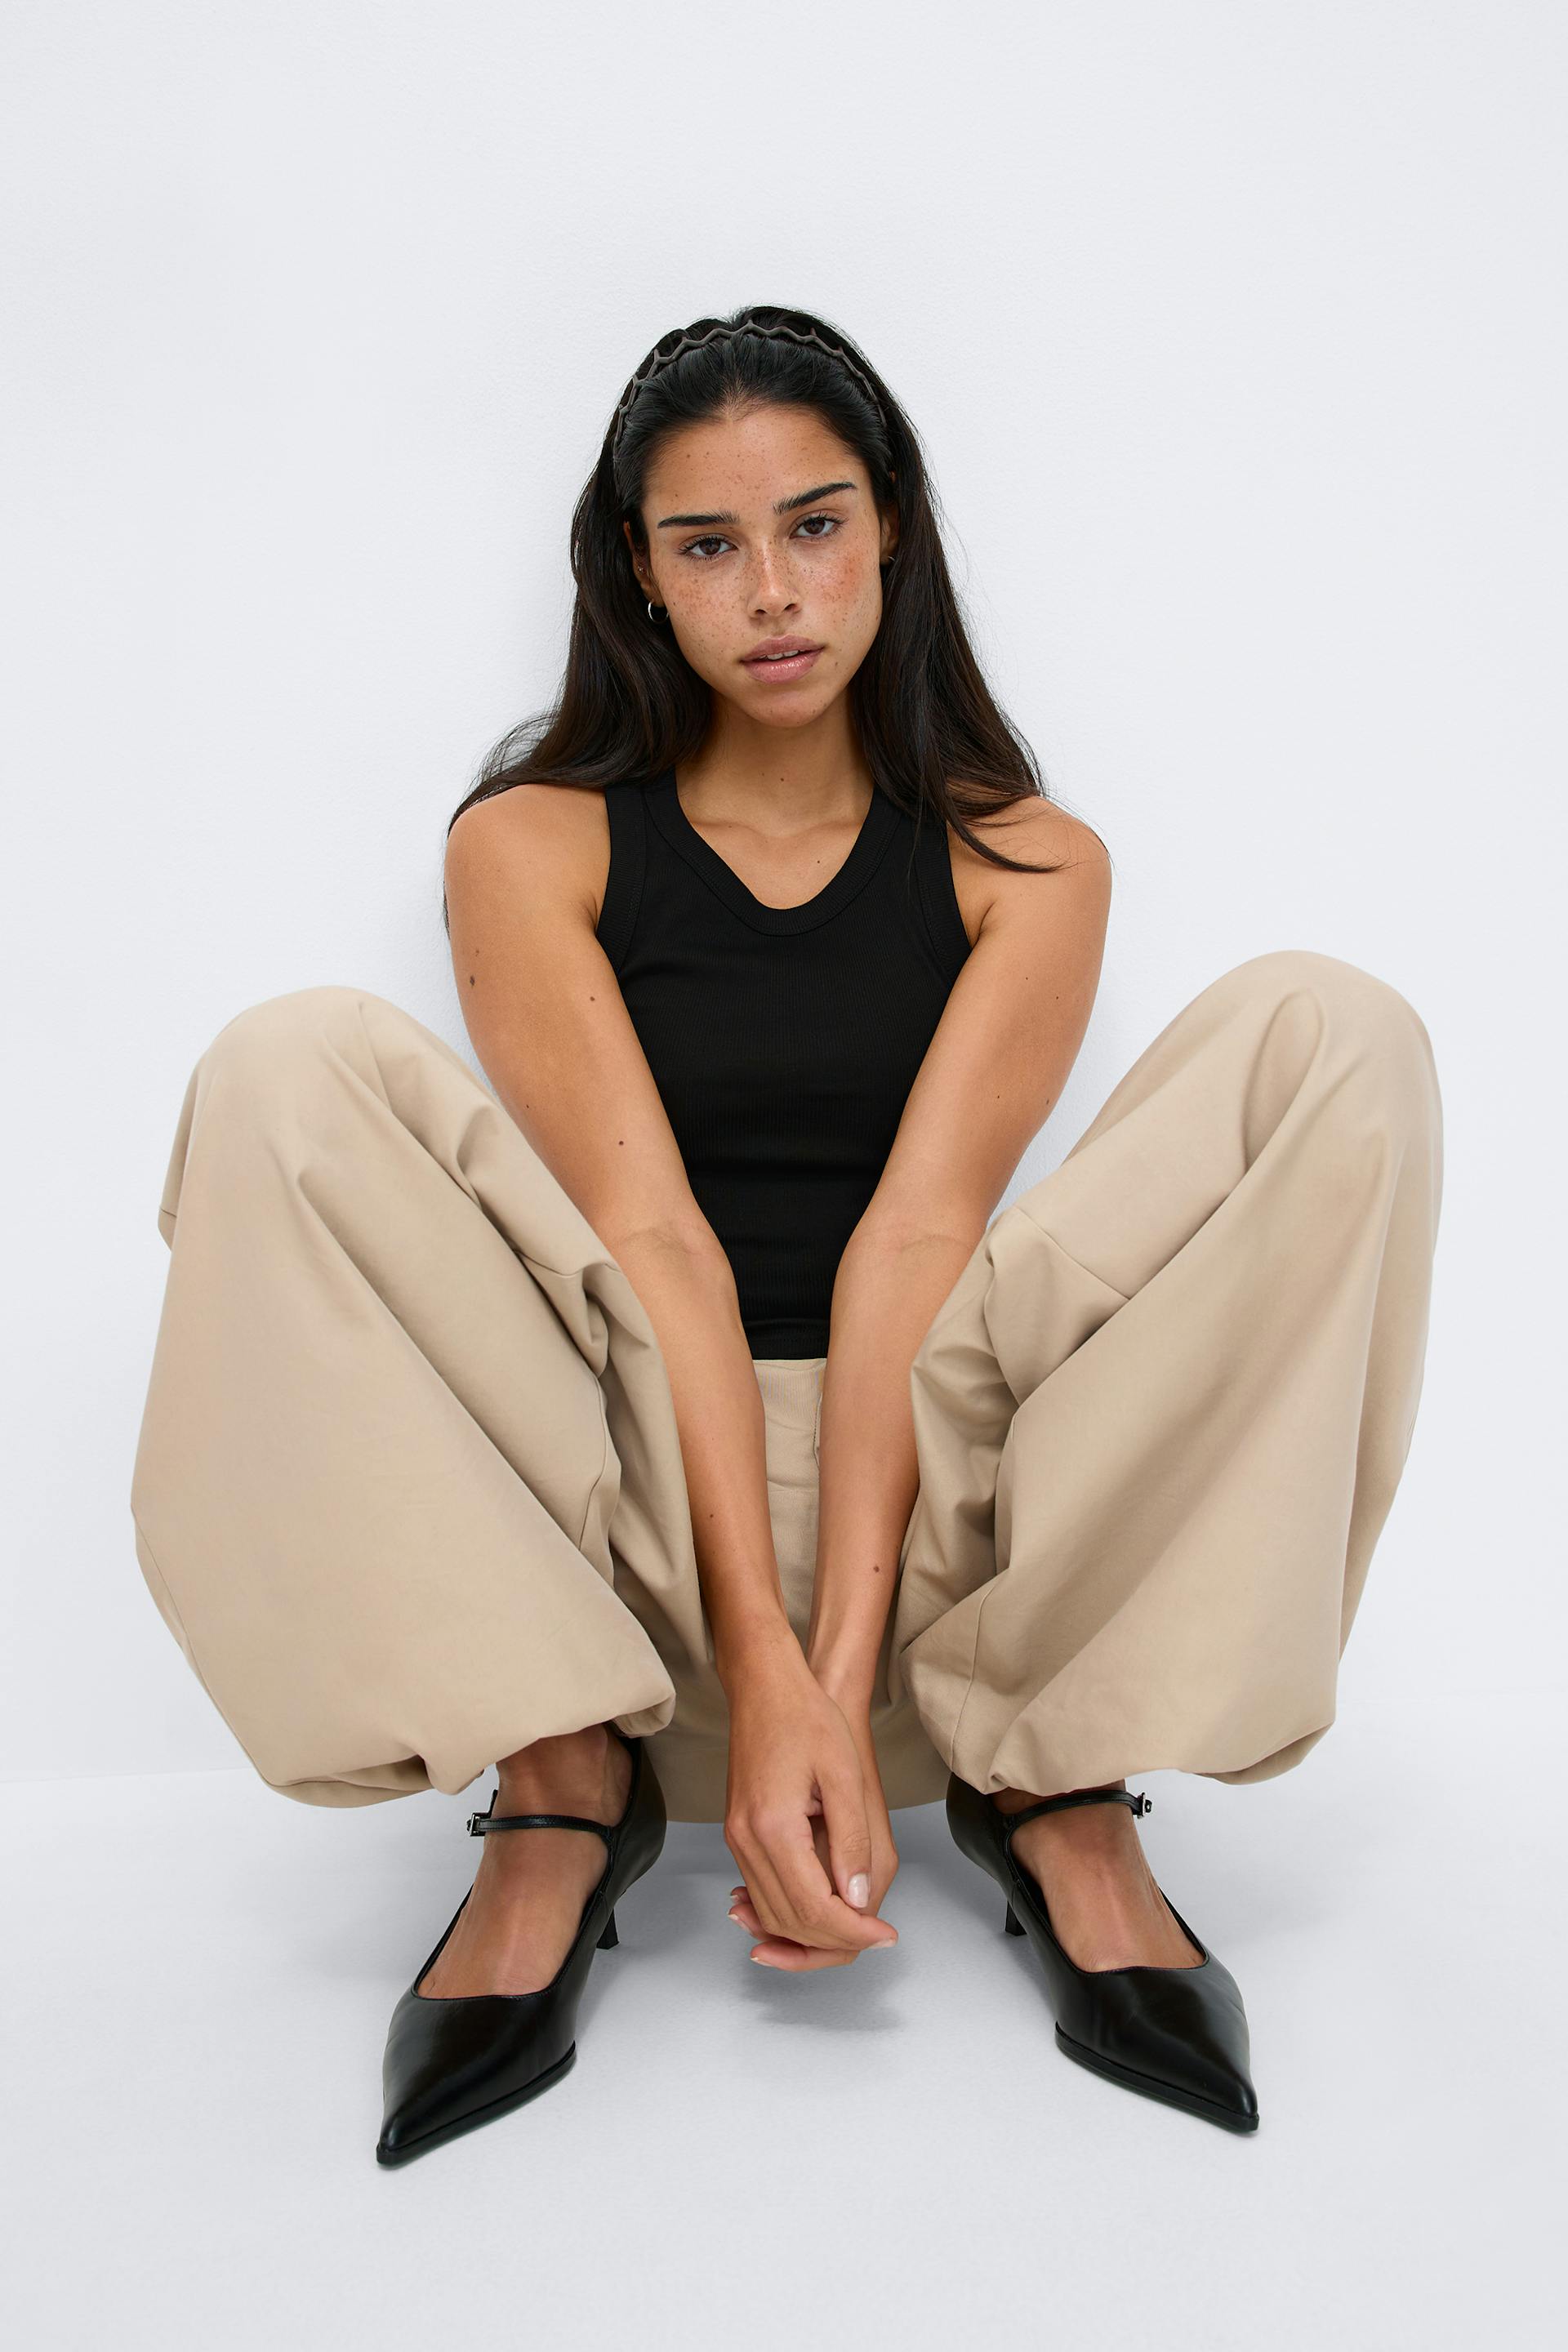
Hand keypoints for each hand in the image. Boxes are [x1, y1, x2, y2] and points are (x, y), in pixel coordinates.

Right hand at [721, 1634, 898, 1972]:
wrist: (765, 1687)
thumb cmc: (807, 1719)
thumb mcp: (843, 1776)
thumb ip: (851, 1841)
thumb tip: (856, 1899)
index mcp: (773, 1828)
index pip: (813, 1909)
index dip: (853, 1933)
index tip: (886, 1936)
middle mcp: (747, 1841)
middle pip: (789, 1920)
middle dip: (835, 1941)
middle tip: (878, 1937)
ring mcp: (737, 1838)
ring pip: (770, 1912)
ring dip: (811, 1933)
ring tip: (855, 1932)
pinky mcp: (738, 1833)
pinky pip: (761, 1891)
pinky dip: (790, 1912)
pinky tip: (820, 1912)